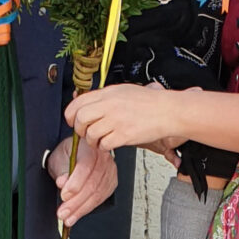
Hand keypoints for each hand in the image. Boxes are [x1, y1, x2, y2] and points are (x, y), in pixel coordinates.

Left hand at [46, 133, 117, 226]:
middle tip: (63, 213)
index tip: (64, 195)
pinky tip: (77, 214)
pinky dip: (87, 208)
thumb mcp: (58, 158)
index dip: (75, 184)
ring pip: (97, 194)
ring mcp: (110, 170)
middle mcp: (103, 158)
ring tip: (68, 218)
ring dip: (81, 209)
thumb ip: (61, 171)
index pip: (86, 167)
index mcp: (89, 148)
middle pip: (92, 184)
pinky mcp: (111, 182)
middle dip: (76, 202)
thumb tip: (62, 182)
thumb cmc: (67, 154)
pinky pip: (101, 198)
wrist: (77, 153)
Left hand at [66, 82, 191, 153]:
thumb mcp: (123, 91)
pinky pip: (104, 144)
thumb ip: (104, 97)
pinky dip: (104, 147)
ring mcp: (116, 120)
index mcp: (108, 93)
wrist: (168, 111)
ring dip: (92, 141)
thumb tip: (87, 105)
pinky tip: (110, 144)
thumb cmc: (149, 102)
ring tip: (99, 140)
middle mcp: (110, 105)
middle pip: (80, 118)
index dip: (70, 114)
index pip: (78, 102)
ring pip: (90, 134)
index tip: (72, 121)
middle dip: (79, 129)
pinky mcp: (124, 135)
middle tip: (84, 133)